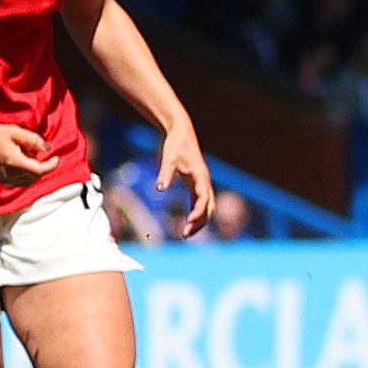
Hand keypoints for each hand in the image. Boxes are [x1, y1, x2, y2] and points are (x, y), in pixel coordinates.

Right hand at [0, 121, 56, 188]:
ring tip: (27, 154)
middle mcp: (10, 176)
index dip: (51, 165)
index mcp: (15, 163)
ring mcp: (5, 180)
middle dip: (42, 166)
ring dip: (34, 170)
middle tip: (38, 151)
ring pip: (28, 181)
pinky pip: (20, 182)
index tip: (56, 157)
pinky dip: (26, 174)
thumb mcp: (15, 132)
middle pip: (35, 177)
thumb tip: (48, 148)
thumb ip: (34, 140)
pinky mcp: (1, 180)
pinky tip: (21, 162)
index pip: (39, 170)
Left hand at [156, 120, 216, 237]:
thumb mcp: (168, 158)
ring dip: (200, 221)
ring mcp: (203, 183)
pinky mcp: (198, 184)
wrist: (181, 132)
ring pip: (208, 207)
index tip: (188, 222)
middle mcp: (205, 181)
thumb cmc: (175, 144)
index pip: (203, 199)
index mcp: (201, 176)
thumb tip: (159, 189)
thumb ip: (165, 174)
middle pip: (208, 207)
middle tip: (185, 235)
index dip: (197, 212)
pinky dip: (197, 214)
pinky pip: (201, 203)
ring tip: (186, 234)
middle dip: (199, 222)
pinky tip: (188, 223)